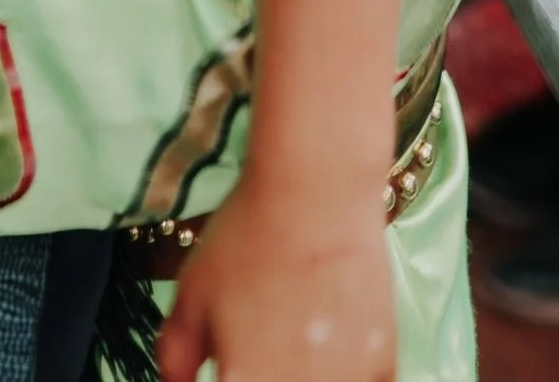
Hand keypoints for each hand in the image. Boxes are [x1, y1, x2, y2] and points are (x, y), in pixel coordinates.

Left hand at [159, 179, 395, 381]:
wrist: (316, 195)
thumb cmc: (246, 240)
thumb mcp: (190, 295)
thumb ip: (176, 358)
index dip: (229, 377)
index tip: (230, 368)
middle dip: (258, 374)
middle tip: (258, 349)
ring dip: (304, 375)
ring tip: (297, 338)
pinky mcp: (382, 366)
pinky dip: (345, 373)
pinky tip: (332, 345)